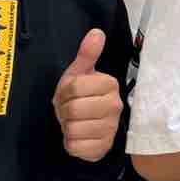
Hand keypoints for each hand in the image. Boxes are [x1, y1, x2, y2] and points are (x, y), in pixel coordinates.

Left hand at [54, 29, 122, 160]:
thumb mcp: (79, 73)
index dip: (64, 91)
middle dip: (64, 110)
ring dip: (66, 127)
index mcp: (110, 84)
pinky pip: (74, 146)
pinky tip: (78, 136)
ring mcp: (111, 128)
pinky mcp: (103, 148)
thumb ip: (87, 53)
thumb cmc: (81, 96)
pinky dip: (70, 143)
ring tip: (74, 122)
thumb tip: (96, 32)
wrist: (86, 124)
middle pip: (73, 109)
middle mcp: (115, 106)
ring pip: (73, 128)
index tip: (69, 94)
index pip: (74, 87)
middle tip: (69, 110)